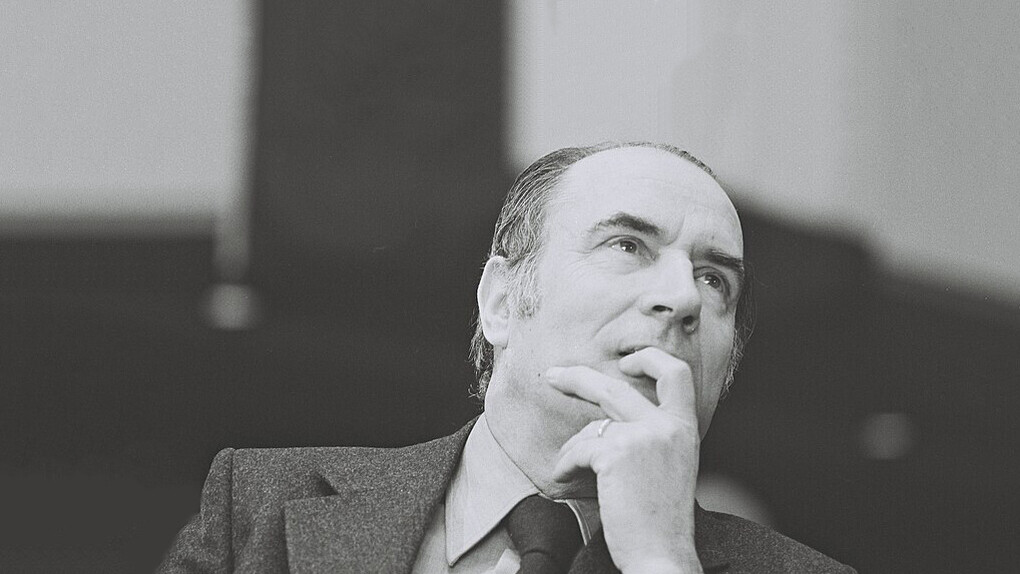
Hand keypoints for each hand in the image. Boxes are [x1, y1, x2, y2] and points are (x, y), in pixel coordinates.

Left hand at [546, 347, 703, 573]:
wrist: (661, 556)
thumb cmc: (660, 520)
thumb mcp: (671, 467)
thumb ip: (653, 437)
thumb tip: (609, 422)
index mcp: (685, 428)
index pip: (676, 373)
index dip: (648, 358)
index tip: (625, 361)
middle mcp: (668, 426)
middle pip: (616, 386)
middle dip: (578, 378)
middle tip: (553, 375)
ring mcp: (644, 436)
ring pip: (590, 425)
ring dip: (572, 447)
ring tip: (566, 467)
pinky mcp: (618, 452)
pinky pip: (578, 449)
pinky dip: (566, 464)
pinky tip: (566, 478)